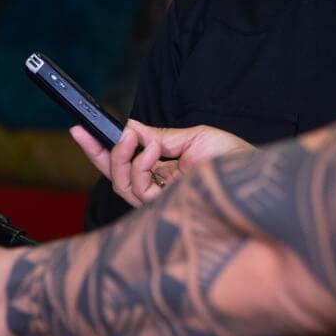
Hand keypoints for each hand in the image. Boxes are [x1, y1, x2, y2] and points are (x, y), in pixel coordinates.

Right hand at [70, 120, 254, 207]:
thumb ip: (159, 136)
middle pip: (115, 177)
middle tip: (102, 132)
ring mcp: (162, 200)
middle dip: (101, 152)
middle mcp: (158, 189)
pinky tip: (152, 151)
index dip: (98, 149)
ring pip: (121, 184)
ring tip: (138, 140)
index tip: (79, 128)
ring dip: (124, 158)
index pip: (123, 163)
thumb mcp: (193, 137)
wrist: (256, 174)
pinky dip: (140, 166)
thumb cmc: (233, 159)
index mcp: (162, 172)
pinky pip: (138, 189)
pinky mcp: (167, 208)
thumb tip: (129, 127)